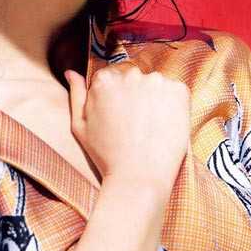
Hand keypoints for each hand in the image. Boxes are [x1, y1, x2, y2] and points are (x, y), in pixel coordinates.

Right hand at [65, 66, 190, 189]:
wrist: (138, 177)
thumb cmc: (107, 155)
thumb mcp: (80, 126)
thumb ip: (77, 95)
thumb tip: (72, 73)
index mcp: (104, 80)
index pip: (112, 78)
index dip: (117, 99)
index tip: (120, 117)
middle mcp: (130, 74)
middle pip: (134, 78)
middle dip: (136, 95)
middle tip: (135, 125)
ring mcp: (157, 81)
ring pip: (156, 85)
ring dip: (155, 99)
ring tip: (150, 127)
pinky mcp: (179, 91)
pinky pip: (176, 91)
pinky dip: (173, 105)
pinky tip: (164, 125)